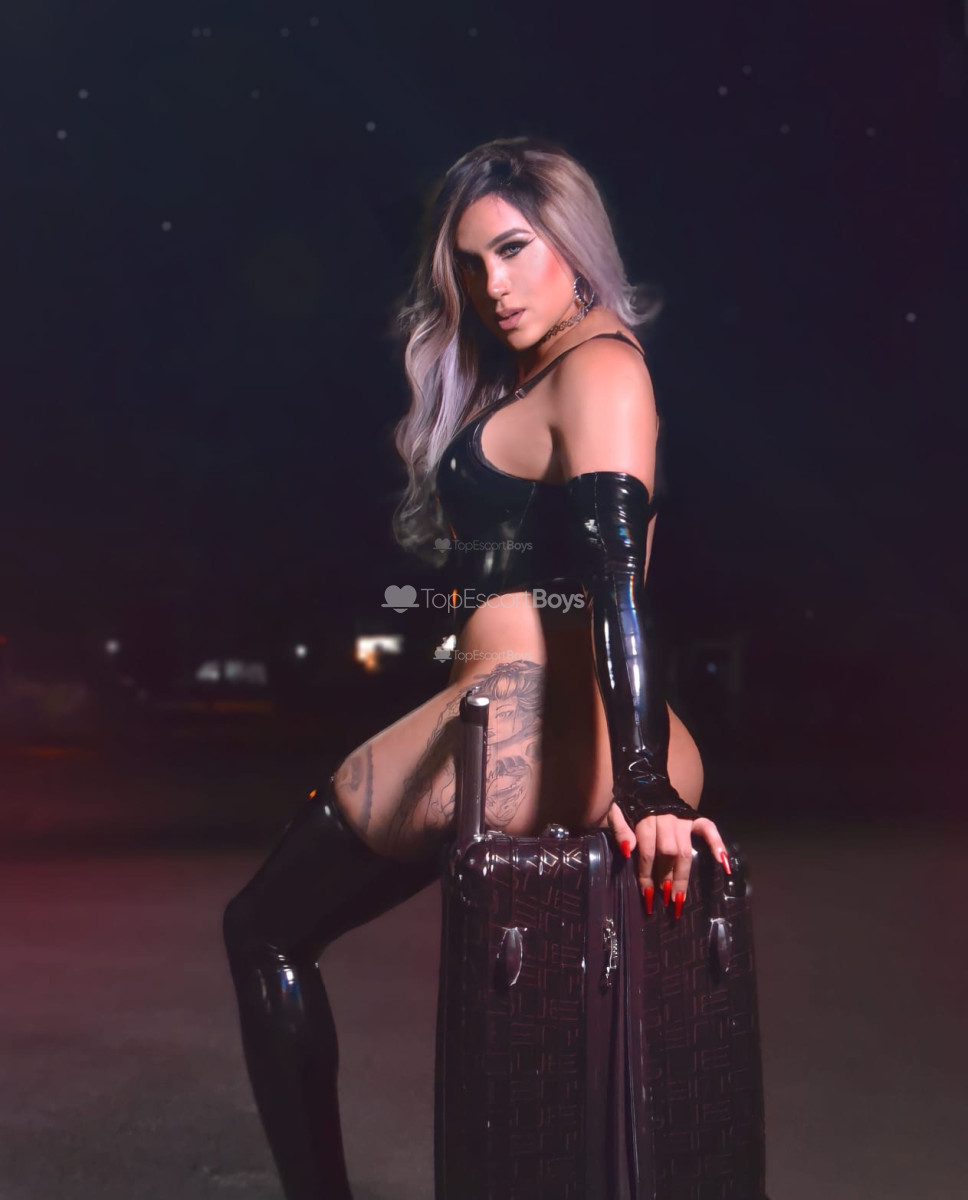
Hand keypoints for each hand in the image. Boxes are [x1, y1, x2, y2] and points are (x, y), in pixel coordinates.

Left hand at [606, 800, 729, 918]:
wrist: (645, 782)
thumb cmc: (630, 804)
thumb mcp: (616, 813)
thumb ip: (620, 829)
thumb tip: (627, 851)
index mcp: (646, 818)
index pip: (647, 851)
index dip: (646, 873)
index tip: (647, 894)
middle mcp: (667, 819)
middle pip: (668, 853)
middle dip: (666, 878)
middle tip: (665, 899)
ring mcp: (683, 819)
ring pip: (685, 851)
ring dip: (683, 875)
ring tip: (680, 897)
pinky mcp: (695, 818)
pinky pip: (709, 829)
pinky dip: (717, 844)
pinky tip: (723, 863)